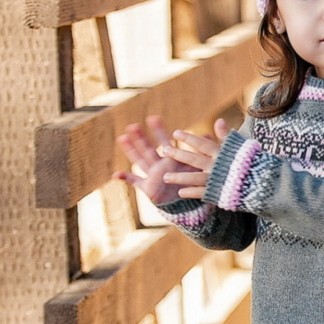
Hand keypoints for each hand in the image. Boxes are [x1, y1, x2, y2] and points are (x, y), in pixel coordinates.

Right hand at [113, 115, 230, 203]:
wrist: (189, 206)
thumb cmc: (194, 186)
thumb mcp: (198, 167)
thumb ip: (201, 151)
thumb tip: (208, 133)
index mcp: (172, 161)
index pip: (164, 143)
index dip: (159, 131)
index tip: (154, 117)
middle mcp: (160, 166)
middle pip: (149, 149)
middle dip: (141, 137)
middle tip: (133, 124)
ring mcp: (152, 176)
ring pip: (139, 160)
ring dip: (131, 150)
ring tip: (122, 137)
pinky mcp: (148, 188)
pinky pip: (135, 182)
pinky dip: (126, 178)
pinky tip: (115, 173)